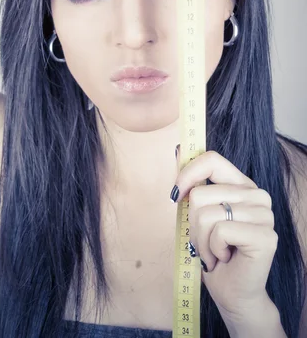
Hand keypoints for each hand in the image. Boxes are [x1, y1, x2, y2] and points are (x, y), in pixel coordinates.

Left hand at [174, 149, 278, 324]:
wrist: (232, 292)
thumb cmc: (213, 252)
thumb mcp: (198, 214)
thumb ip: (193, 184)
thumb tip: (178, 150)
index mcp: (242, 185)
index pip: (212, 159)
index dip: (188, 174)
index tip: (176, 195)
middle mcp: (257, 196)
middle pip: (201, 194)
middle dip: (193, 225)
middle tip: (206, 243)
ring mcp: (265, 215)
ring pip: (207, 215)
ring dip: (201, 241)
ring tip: (214, 252)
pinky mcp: (265, 236)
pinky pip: (220, 232)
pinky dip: (213, 250)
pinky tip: (225, 258)